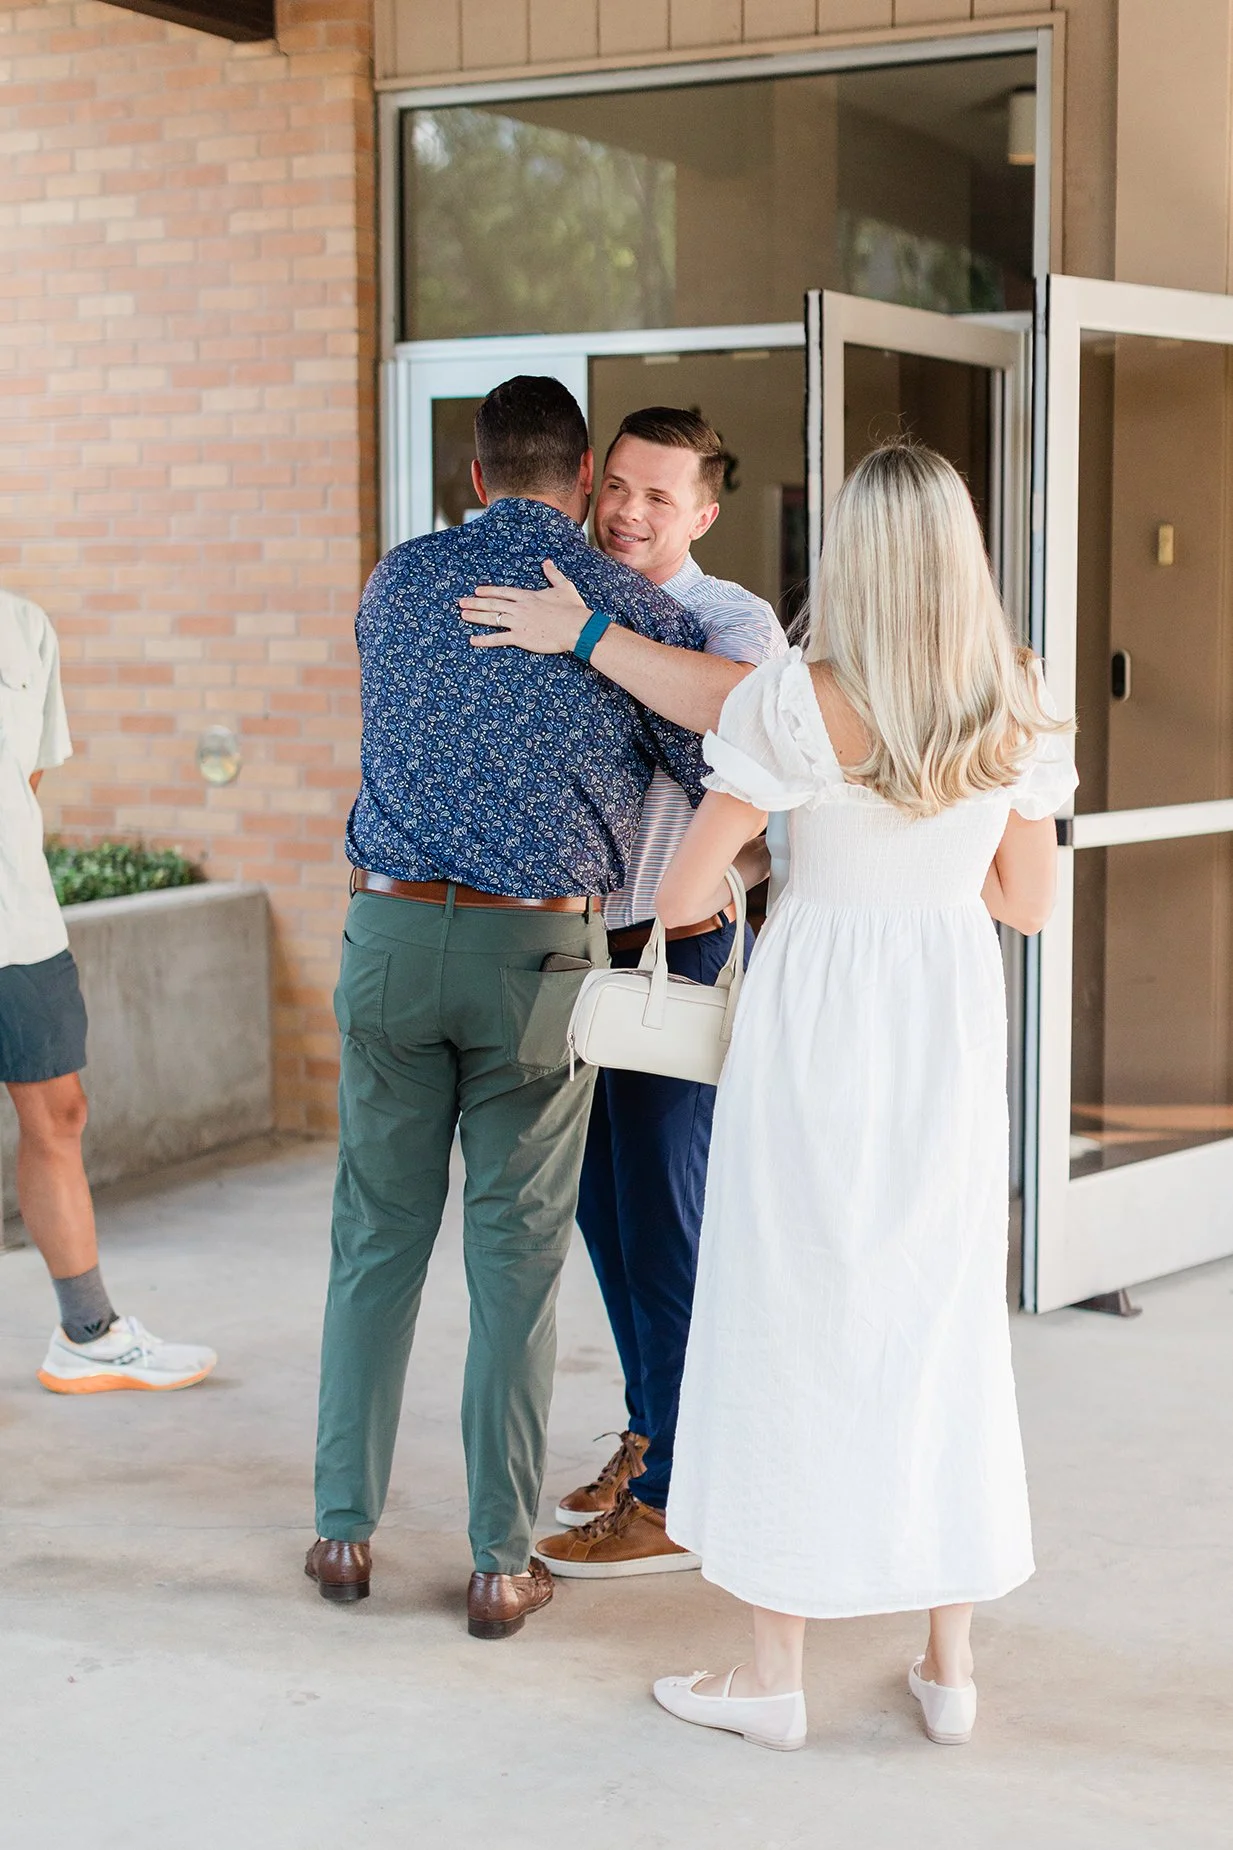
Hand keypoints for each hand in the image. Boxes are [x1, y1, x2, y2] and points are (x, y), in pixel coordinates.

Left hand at [459, 559, 590, 653]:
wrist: (576, 627)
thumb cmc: (572, 608)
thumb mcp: (563, 586)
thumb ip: (552, 574)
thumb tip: (547, 562)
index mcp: (527, 596)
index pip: (503, 592)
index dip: (488, 591)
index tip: (477, 591)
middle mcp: (519, 607)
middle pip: (492, 604)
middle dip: (475, 603)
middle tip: (461, 602)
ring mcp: (518, 622)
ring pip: (491, 618)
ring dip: (476, 616)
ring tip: (463, 615)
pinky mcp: (520, 637)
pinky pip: (498, 638)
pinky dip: (484, 640)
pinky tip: (473, 640)